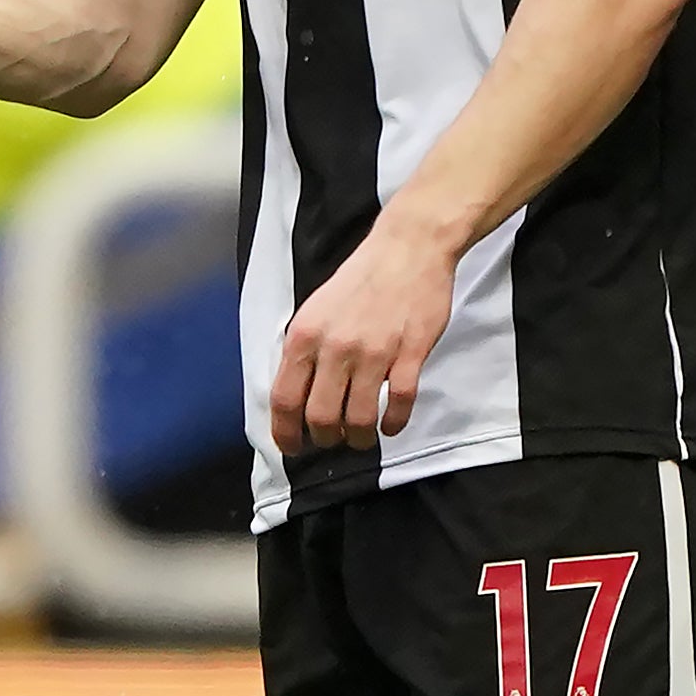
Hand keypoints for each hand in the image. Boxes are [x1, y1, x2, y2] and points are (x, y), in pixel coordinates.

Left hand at [271, 215, 454, 453]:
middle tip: (333, 438)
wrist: (408, 248)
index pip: (284, 398)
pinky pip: (400, 403)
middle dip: (325, 438)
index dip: (285, 432)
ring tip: (361, 437)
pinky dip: (394, 423)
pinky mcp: (411, 353)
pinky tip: (391, 425)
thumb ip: (304, 351)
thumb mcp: (315, 310)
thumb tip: (295, 394)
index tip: (292, 447)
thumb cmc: (360, 279)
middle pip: (320, 416)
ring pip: (359, 417)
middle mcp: (335, 347)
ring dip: (358, 438)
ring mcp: (375, 352)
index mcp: (305, 336)